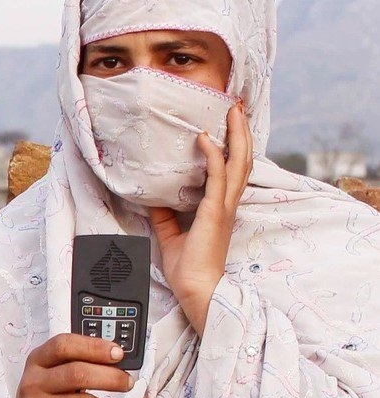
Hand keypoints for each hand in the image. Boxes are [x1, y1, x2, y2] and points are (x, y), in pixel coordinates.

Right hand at [0, 334, 132, 397]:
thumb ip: (78, 362)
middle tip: (127, 383)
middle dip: (111, 378)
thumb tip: (117, 357)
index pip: (63, 345)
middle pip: (77, 374)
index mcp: (37, 361)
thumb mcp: (53, 374)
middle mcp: (31, 383)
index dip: (94, 347)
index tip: (118, 354)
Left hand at [149, 103, 251, 333]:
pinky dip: (212, 155)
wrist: (196, 288)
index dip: (232, 148)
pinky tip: (204, 139)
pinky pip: (216, 176)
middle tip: (237, 109)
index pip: (231, 171)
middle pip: (241, 160)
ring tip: (232, 112)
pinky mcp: (216, 211)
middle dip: (240, 133)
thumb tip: (154, 197)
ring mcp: (224, 206)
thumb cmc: (187, 267)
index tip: (228, 127)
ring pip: (237, 162)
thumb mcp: (171, 234)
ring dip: (235, 135)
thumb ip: (165, 215)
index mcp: (220, 208)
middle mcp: (227, 203)